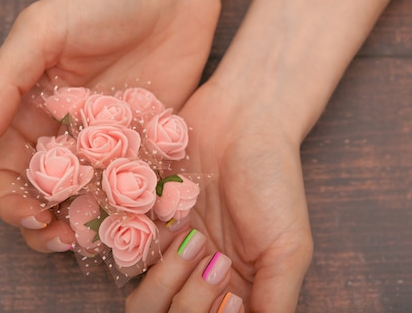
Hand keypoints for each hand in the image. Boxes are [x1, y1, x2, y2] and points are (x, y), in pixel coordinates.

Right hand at [0, 0, 224, 251]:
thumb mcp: (41, 30)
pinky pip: (142, 182)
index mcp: (32, 111)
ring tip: (105, 237)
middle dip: (52, 224)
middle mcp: (69, 133)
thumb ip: (3, 84)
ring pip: (95, 197)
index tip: (33, 218)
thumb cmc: (101, 0)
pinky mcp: (152, 142)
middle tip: (69, 241)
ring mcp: (112, 142)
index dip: (12, 202)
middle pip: (50, 195)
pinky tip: (146, 219)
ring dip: (94, 223)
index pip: (9, 171)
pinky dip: (140, 205)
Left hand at [129, 82, 312, 311]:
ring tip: (191, 236)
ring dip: (164, 277)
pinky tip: (170, 216)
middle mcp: (199, 278)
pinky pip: (122, 252)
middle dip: (191, 303)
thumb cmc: (274, 180)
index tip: (233, 296)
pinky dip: (139, 242)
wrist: (242, 118)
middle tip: (214, 259)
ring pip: (143, 300)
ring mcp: (169, 252)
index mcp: (237, 290)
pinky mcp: (143, 221)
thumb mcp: (289, 247)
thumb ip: (276, 301)